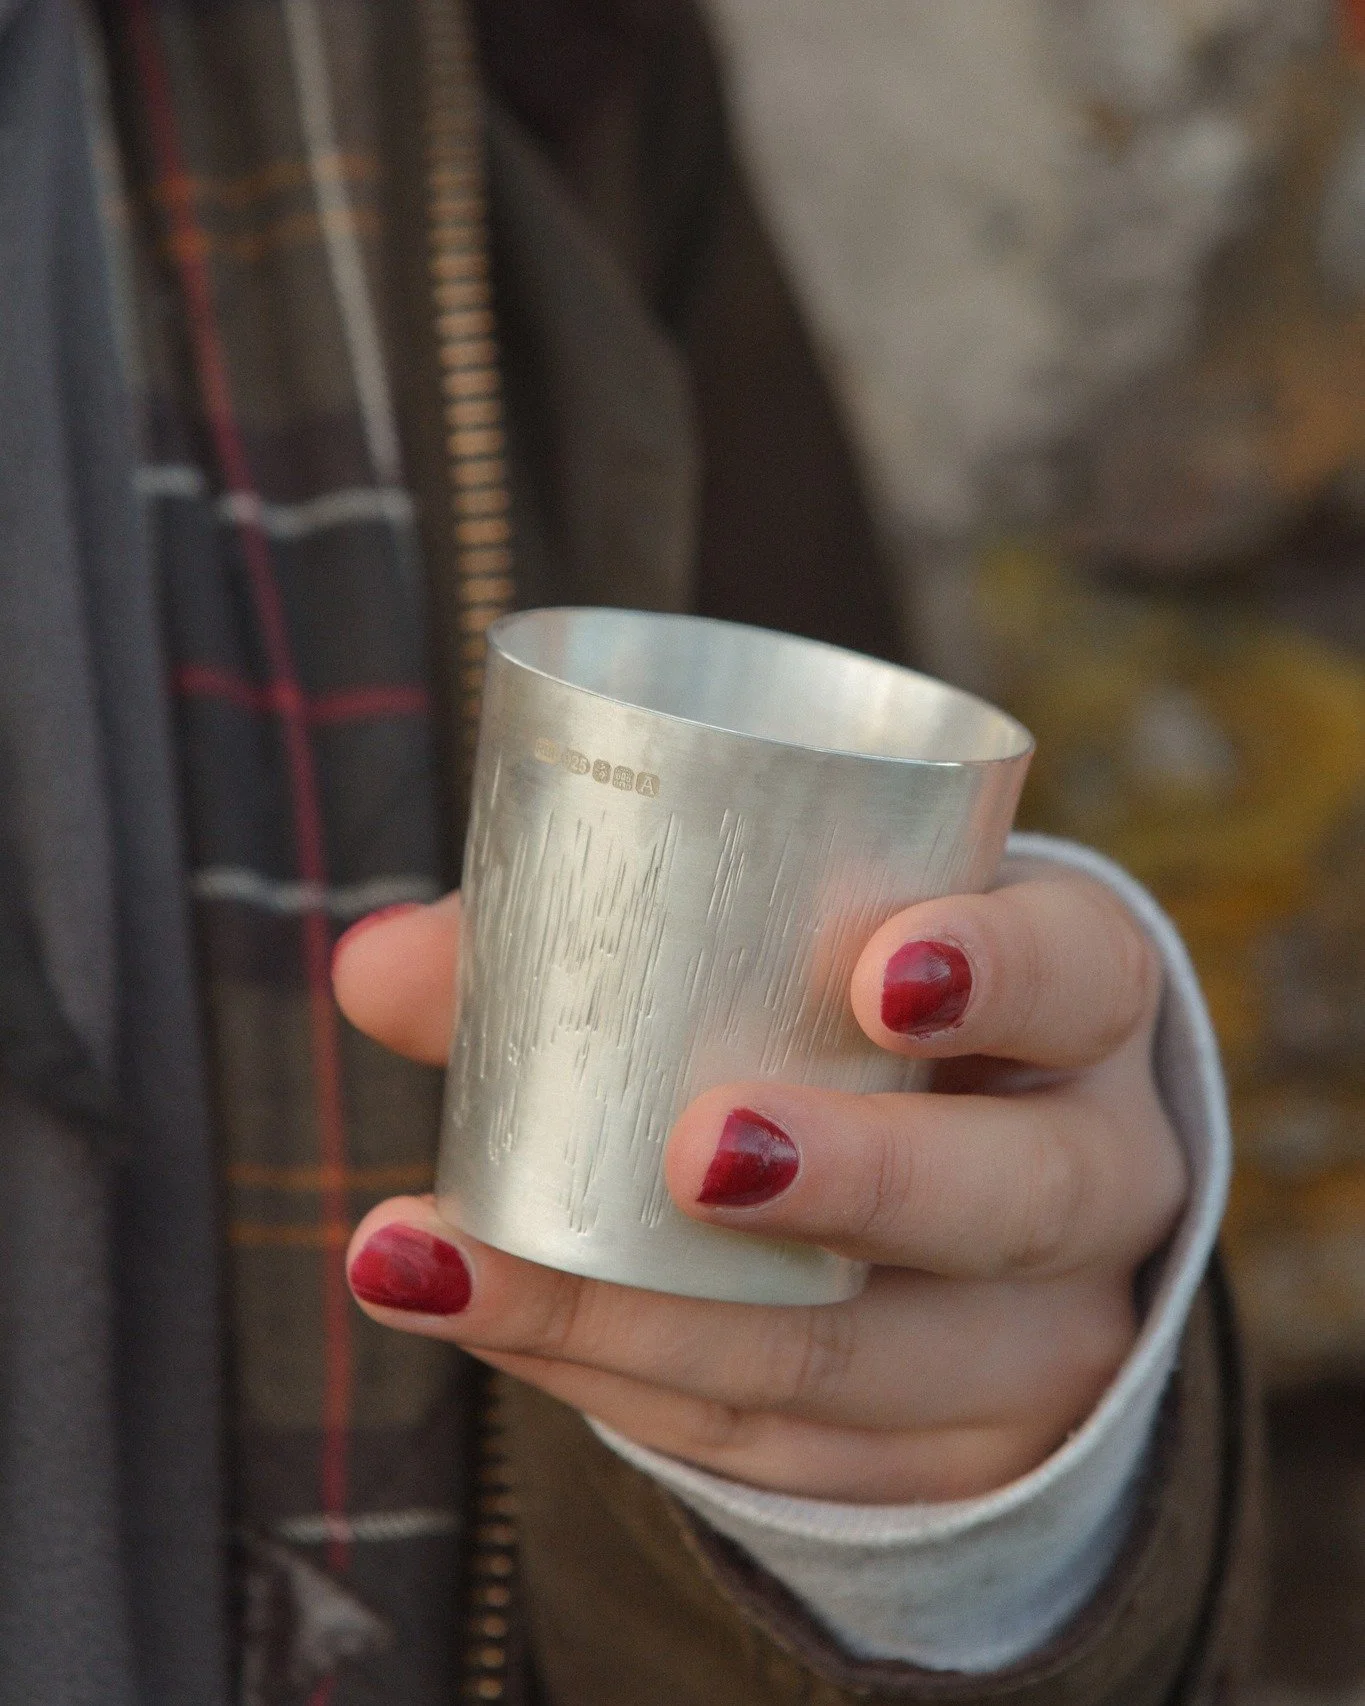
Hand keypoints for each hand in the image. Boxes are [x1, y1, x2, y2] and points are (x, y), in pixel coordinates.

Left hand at [333, 866, 1185, 1502]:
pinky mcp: (949, 1453)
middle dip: (859, 1180)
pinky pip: (791, 1450)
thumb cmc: (850, 1024)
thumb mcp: (794, 948)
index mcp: (1076, 1004)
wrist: (964, 1193)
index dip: (997, 969)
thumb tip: (371, 965)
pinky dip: (629, 1389)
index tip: (876, 972)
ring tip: (459, 1267)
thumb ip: (591, 940)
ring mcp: (1037, 1335)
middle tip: (692, 1155)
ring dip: (663, 1323)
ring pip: (873, 1362)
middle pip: (1011, 1196)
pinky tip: (491, 1329)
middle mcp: (1090, 1171)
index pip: (1076, 973)